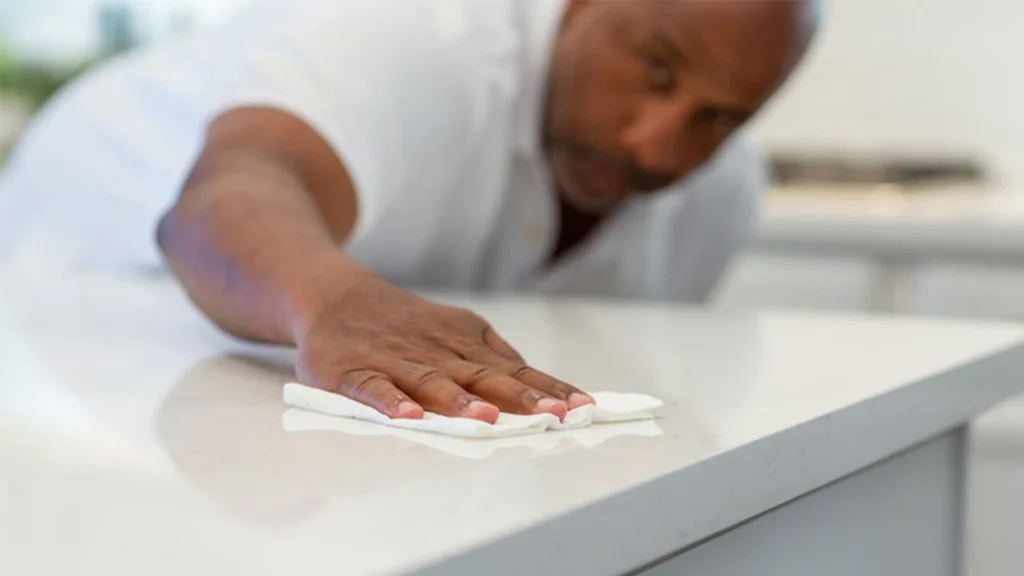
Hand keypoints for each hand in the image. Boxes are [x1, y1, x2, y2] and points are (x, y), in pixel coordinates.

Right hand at [293, 273, 593, 423]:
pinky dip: (391, 403)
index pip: (515, 370)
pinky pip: (374, 389)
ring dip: (460, 402)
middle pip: (483, 377)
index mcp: (465, 344)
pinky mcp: (354, 372)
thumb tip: (542, 387)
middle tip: (552, 415)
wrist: (337, 296)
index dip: (548, 389)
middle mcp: (436, 352)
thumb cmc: (406, 325)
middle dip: (520, 397)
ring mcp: (396, 361)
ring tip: (487, 420)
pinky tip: (408, 418)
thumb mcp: (456, 330)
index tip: (582, 407)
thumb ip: (495, 358)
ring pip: (432, 383)